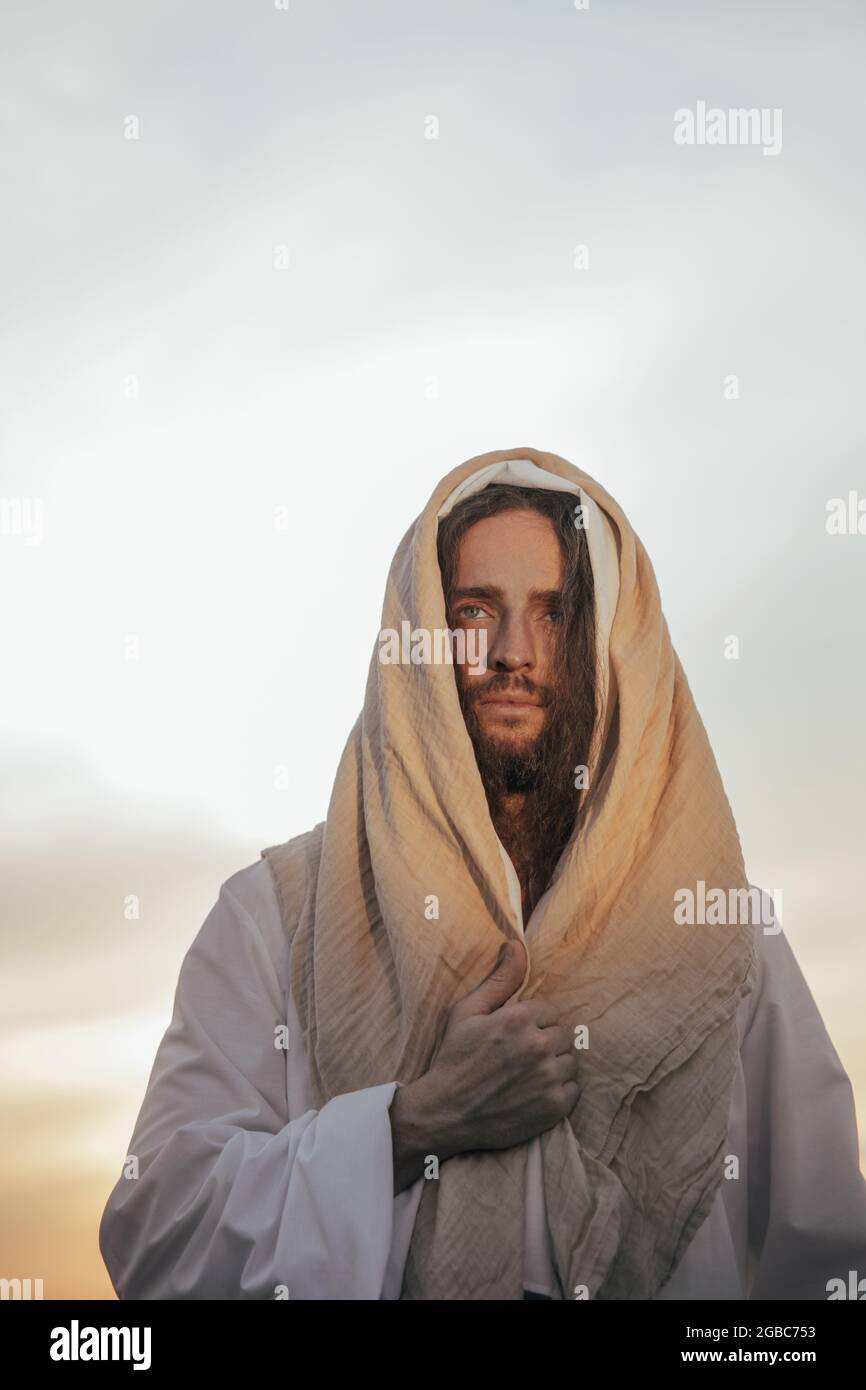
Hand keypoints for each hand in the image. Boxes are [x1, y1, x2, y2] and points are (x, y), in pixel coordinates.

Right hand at [427, 938, 579, 1153]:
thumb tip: (517, 944)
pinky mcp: (554, 1107)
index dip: (534, 1021)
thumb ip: (500, 979)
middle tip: (522, 1055)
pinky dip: (559, 1090)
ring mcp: (548, 1079)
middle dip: (547, 1040)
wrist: (445, 1112)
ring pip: (571, 1061)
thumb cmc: (454, 1057)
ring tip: (529, 1073)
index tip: (517, 1034)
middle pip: (564, 1034)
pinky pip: (573, 1089)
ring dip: (555, 1065)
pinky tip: (535, 1092)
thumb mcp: (468, 1011)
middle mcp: (538, 1046)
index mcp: (519, 1019)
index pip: (551, 1010)